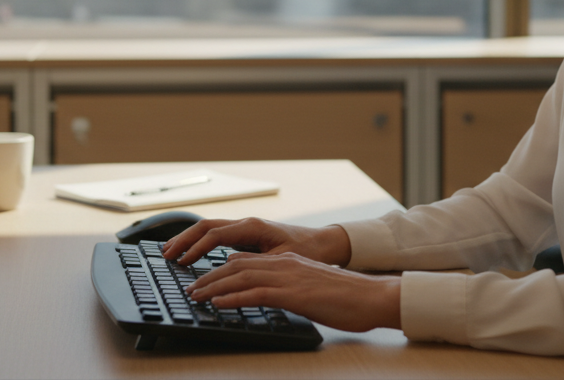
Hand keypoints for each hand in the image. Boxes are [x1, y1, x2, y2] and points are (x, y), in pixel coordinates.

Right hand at [161, 217, 351, 266]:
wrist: (323, 244)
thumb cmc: (308, 252)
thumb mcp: (283, 260)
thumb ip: (257, 262)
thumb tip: (228, 266)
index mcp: (253, 227)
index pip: (215, 234)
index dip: (195, 248)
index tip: (182, 262)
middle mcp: (246, 223)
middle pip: (206, 226)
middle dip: (184, 239)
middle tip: (166, 255)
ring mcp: (244, 227)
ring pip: (208, 227)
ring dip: (188, 238)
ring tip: (169, 251)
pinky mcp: (245, 234)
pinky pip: (215, 234)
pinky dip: (199, 241)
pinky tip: (189, 250)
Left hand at [186, 251, 400, 332]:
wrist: (372, 297)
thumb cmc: (347, 297)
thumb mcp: (312, 288)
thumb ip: (290, 287)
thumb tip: (273, 296)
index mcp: (288, 261)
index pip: (246, 260)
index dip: (221, 268)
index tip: (203, 278)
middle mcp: (284, 264)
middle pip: (236, 265)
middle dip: (209, 276)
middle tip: (191, 287)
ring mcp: (288, 277)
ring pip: (241, 276)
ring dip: (214, 286)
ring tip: (196, 295)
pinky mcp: (293, 293)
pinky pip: (256, 293)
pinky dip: (233, 297)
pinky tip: (218, 303)